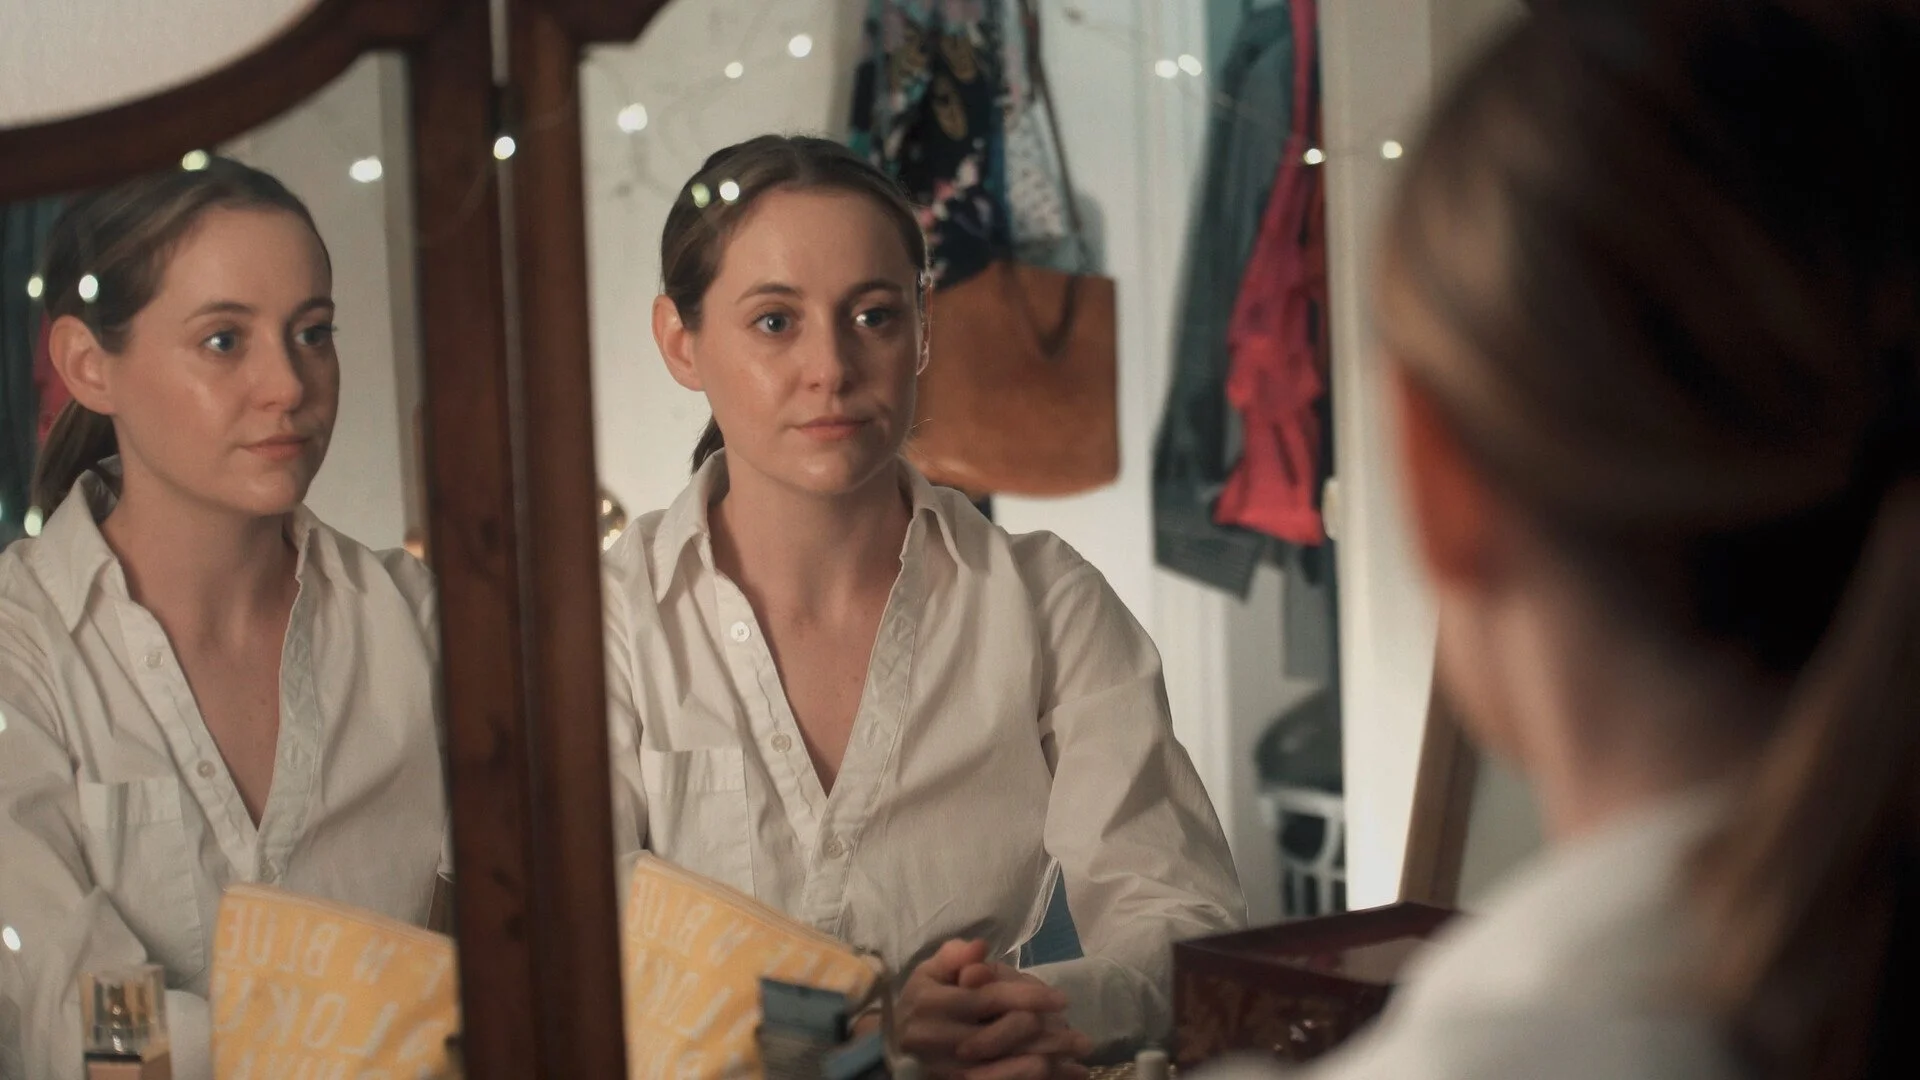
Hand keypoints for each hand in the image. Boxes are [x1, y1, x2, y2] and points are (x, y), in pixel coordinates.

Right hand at [894, 940, 1091, 1079]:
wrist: (894, 1044)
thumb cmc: (922, 1000)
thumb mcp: (931, 971)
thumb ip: (954, 956)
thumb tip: (980, 948)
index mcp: (932, 1004)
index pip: (986, 1000)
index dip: (1026, 998)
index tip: (1061, 1000)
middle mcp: (936, 1039)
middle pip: (1000, 1039)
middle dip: (1045, 1039)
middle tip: (1082, 1039)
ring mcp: (944, 1068)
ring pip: (1000, 1072)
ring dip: (1043, 1068)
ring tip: (1078, 1065)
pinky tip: (1055, 1079)